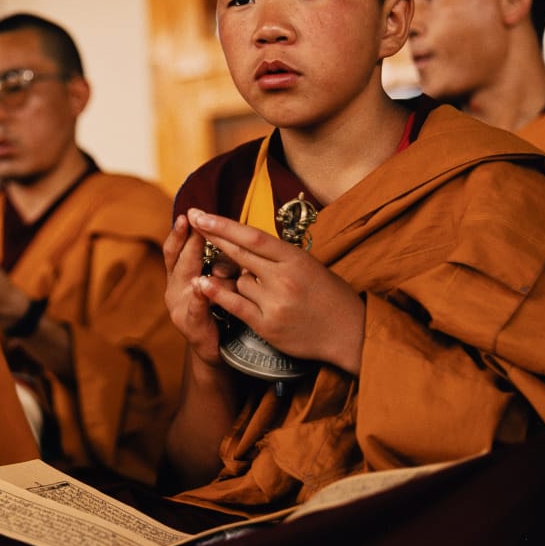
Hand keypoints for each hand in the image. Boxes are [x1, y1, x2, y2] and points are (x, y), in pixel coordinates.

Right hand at [164, 211, 237, 366]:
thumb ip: (221, 263)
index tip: (186, 214)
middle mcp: (174, 289)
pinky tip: (200, 286)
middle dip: (187, 239)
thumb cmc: (220, 311)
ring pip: (187, 279)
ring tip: (197, 240)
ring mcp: (179, 307)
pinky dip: (198, 297)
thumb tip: (233, 237)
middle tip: (193, 221)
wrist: (216, 351)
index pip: (176, 249)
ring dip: (193, 260)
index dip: (180, 232)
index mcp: (179, 276)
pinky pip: (195, 308)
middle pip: (179, 259)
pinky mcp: (191, 325)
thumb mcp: (219, 282)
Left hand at [187, 209, 363, 374]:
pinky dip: (217, 293)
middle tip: (193, 219)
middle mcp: (284, 277)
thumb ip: (277, 256)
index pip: (252, 236)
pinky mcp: (267, 325)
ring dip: (237, 280)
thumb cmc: (330, 295)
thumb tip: (243, 242)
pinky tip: (201, 284)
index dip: (223, 224)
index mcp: (295, 258)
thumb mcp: (309, 266)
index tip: (201, 213)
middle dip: (212, 235)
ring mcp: (275, 301)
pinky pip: (234, 304)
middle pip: (239, 252)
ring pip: (237, 280)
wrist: (351, 332)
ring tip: (261, 289)